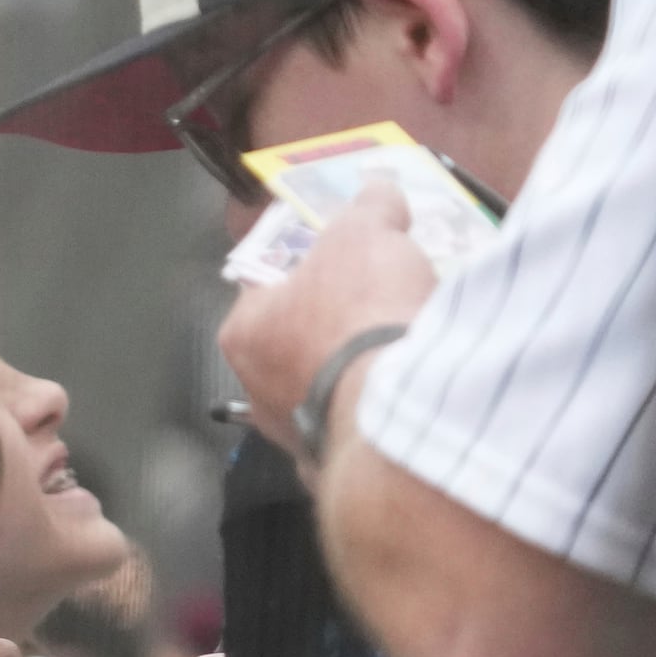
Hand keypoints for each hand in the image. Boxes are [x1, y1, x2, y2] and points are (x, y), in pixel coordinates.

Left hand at [217, 179, 435, 454]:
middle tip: (384, 304)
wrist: (399, 412)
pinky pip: (360, 431)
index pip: (267, 287)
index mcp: (244, 330)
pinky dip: (381, 417)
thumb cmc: (361, 315)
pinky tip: (411, 401)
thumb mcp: (366, 233)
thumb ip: (369, 207)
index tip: (345, 261)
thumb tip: (378, 188)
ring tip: (405, 352)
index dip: (308, 268)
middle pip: (299, 342)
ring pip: (328, 391)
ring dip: (361, 374)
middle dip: (339, 325)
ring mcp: (295, 435)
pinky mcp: (337, 469)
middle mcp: (256, 389)